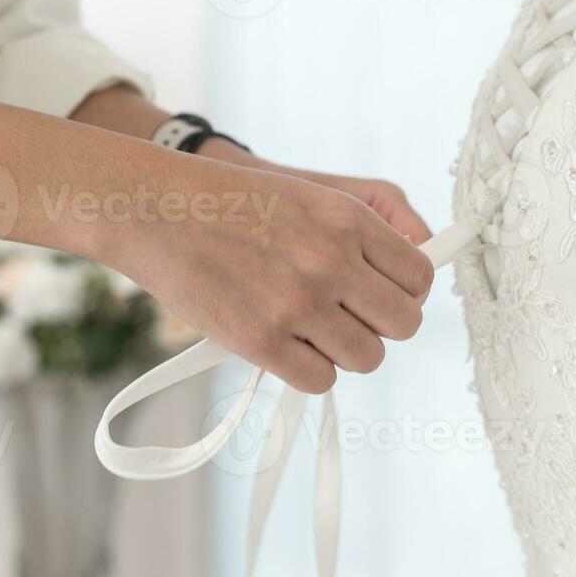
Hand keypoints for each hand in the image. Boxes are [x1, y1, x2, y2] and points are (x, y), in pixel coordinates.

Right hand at [98, 152, 433, 393]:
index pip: (419, 277)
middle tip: (351, 320)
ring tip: (314, 334)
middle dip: (382, 327)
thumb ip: (359, 235)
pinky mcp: (263, 342)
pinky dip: (310, 371)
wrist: (156, 210)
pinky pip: (320, 379)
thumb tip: (404, 283)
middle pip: (404, 324)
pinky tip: (289, 349)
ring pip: (367, 357)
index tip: (381, 297)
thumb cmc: (231, 203)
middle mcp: (332, 262)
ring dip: (346, 352)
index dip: (405, 293)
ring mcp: (298, 304)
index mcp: (348, 220)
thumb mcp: (309, 197)